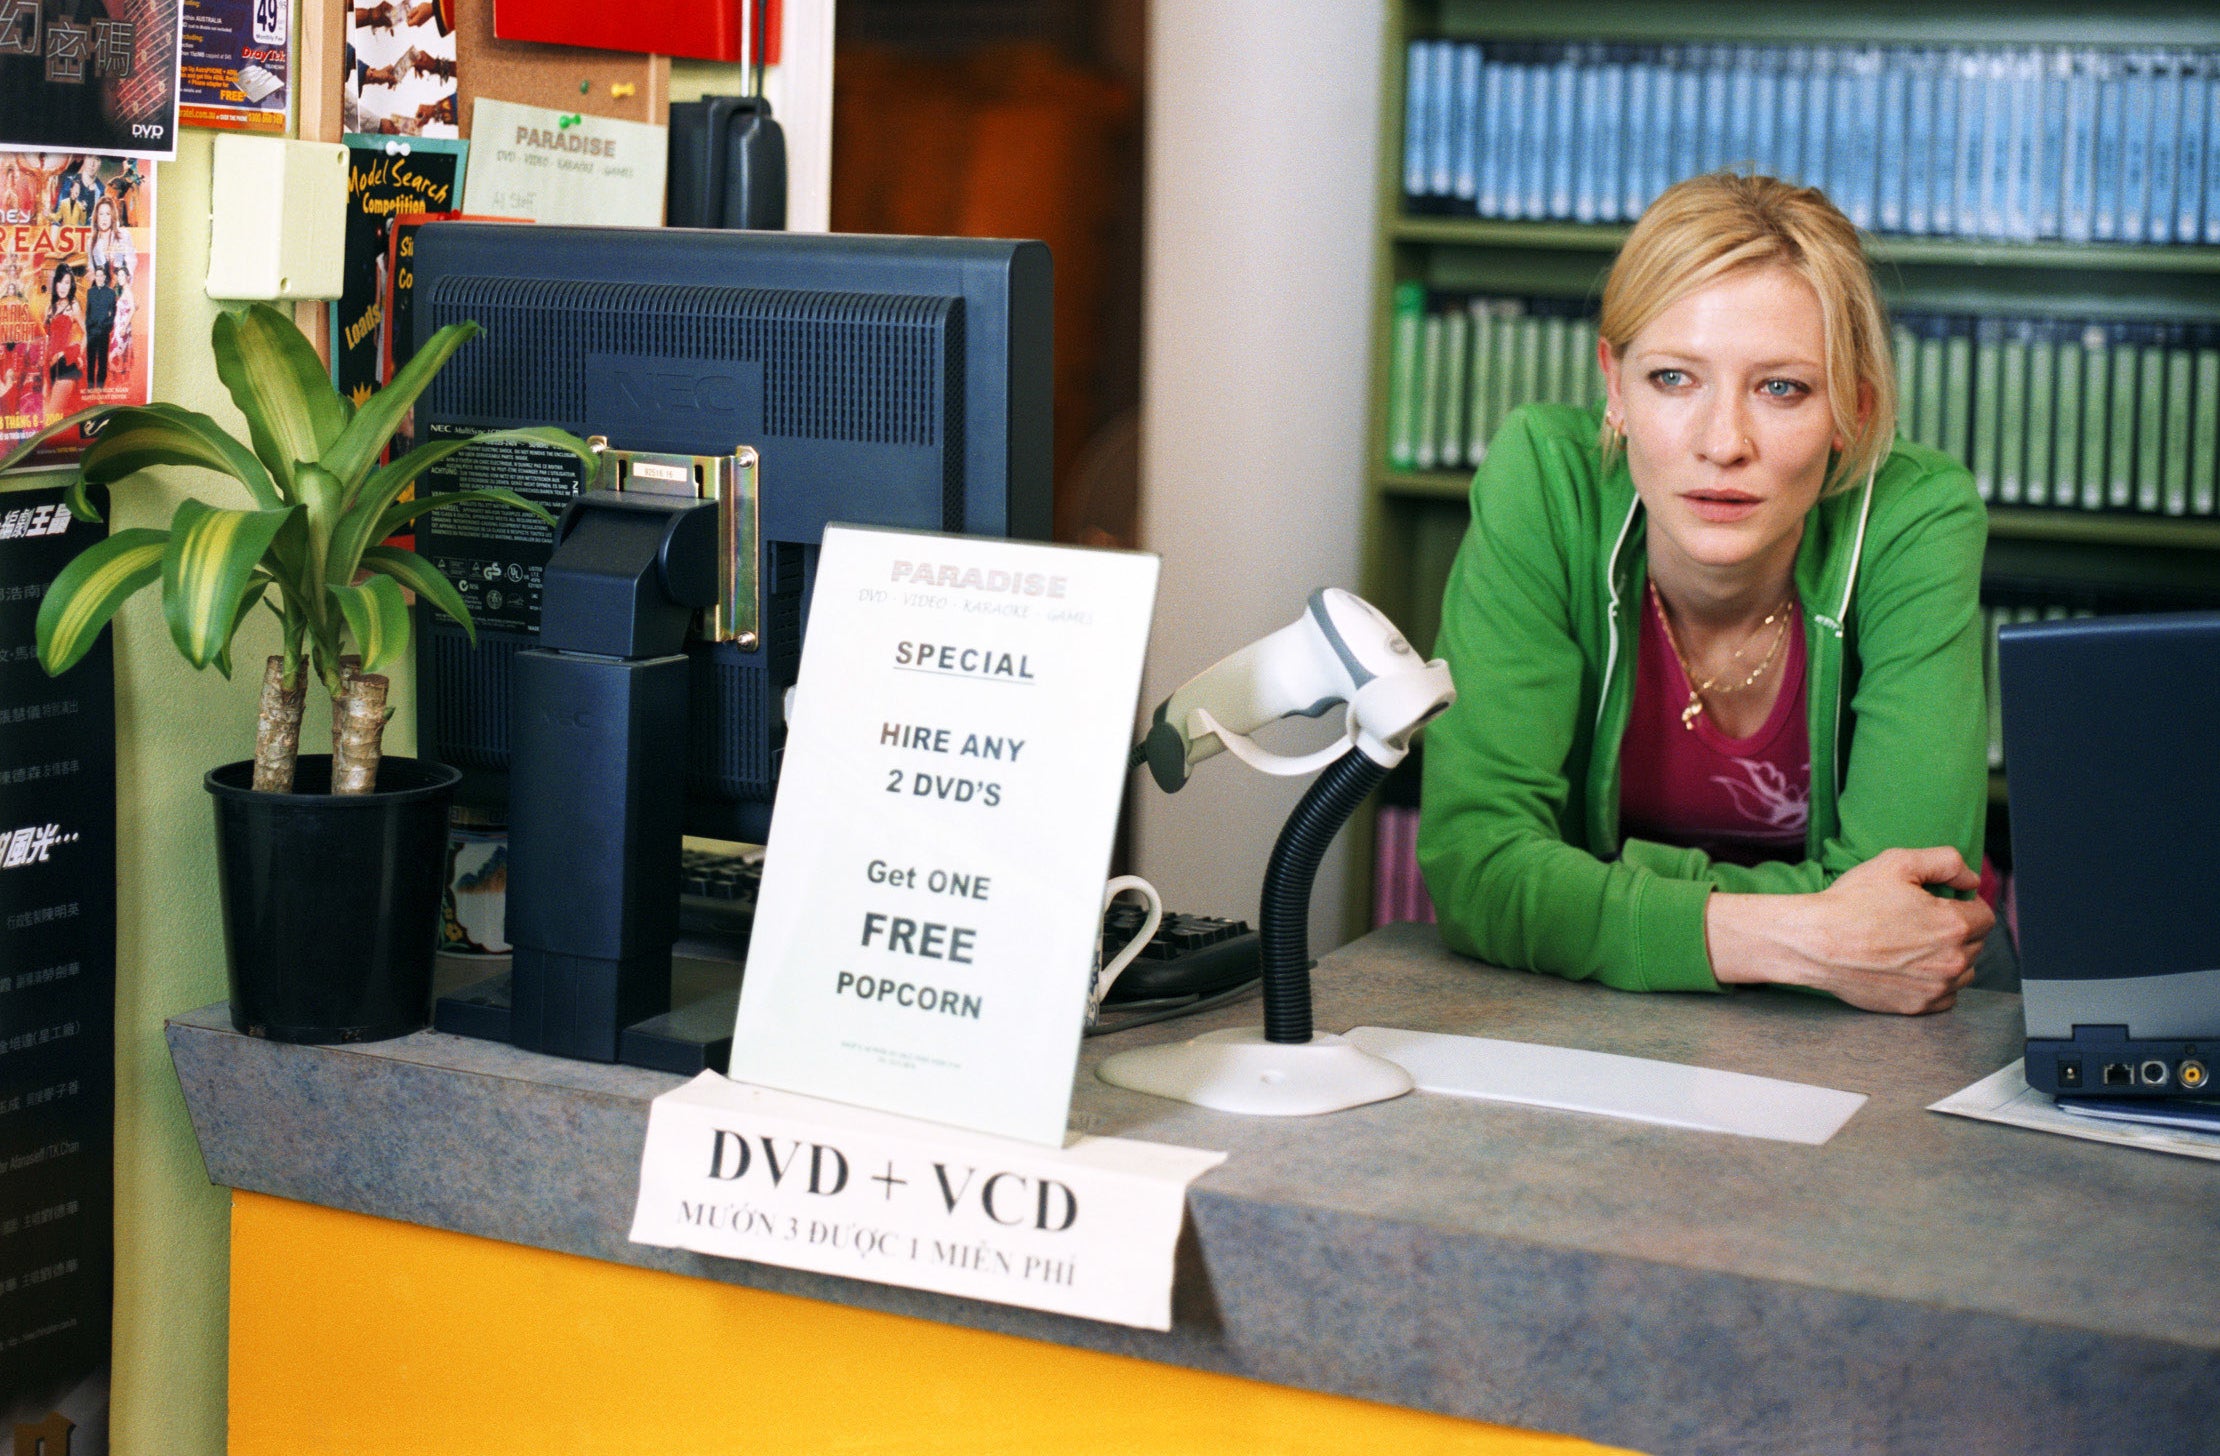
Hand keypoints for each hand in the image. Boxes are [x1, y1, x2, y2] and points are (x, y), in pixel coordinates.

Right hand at [1708, 848, 1994, 1013]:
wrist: (1814, 943)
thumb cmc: (1851, 903)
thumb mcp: (1897, 863)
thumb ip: (1946, 862)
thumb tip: (1971, 879)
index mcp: (1954, 925)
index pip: (1985, 915)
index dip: (1965, 904)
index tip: (1942, 903)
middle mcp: (1952, 961)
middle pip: (1975, 943)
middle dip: (1956, 929)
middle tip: (1920, 921)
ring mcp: (1935, 988)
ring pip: (1964, 971)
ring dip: (1950, 957)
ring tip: (1916, 945)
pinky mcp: (1917, 1007)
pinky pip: (1945, 996)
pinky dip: (1936, 983)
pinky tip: (1910, 968)